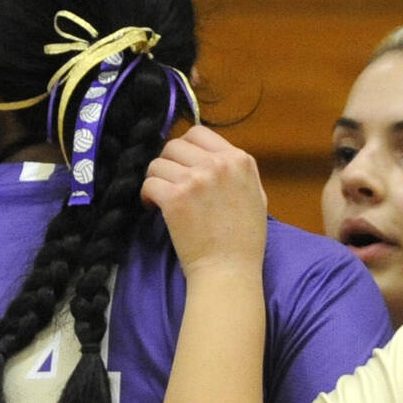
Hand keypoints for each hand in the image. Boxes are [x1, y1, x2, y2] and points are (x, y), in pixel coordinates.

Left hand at [143, 126, 266, 278]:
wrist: (229, 269)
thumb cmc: (245, 240)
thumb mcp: (255, 195)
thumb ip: (237, 172)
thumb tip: (216, 157)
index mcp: (239, 160)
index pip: (199, 132)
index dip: (185, 148)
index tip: (182, 164)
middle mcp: (217, 164)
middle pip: (174, 145)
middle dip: (168, 162)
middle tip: (169, 181)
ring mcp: (195, 180)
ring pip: (157, 163)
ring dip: (156, 179)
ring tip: (161, 197)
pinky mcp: (175, 198)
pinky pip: (148, 183)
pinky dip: (146, 195)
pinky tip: (154, 207)